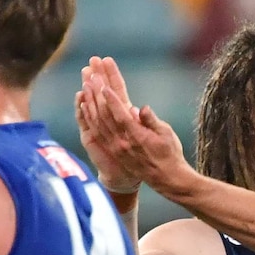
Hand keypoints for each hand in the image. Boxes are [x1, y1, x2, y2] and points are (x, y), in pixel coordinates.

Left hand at [79, 72, 186, 190]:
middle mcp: (122, 142)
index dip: (111, 100)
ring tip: (85, 84)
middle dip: (97, 94)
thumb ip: (151, 121)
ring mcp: (116, 147)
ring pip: (98, 121)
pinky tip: (84, 105)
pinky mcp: (113, 150)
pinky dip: (89, 117)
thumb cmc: (170, 154)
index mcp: (136, 136)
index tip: (104, 85)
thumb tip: (140, 109)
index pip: (120, 115)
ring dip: (90, 102)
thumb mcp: (166, 135)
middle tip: (91, 76)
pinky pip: (97, 131)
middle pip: (105, 115)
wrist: (166, 178)